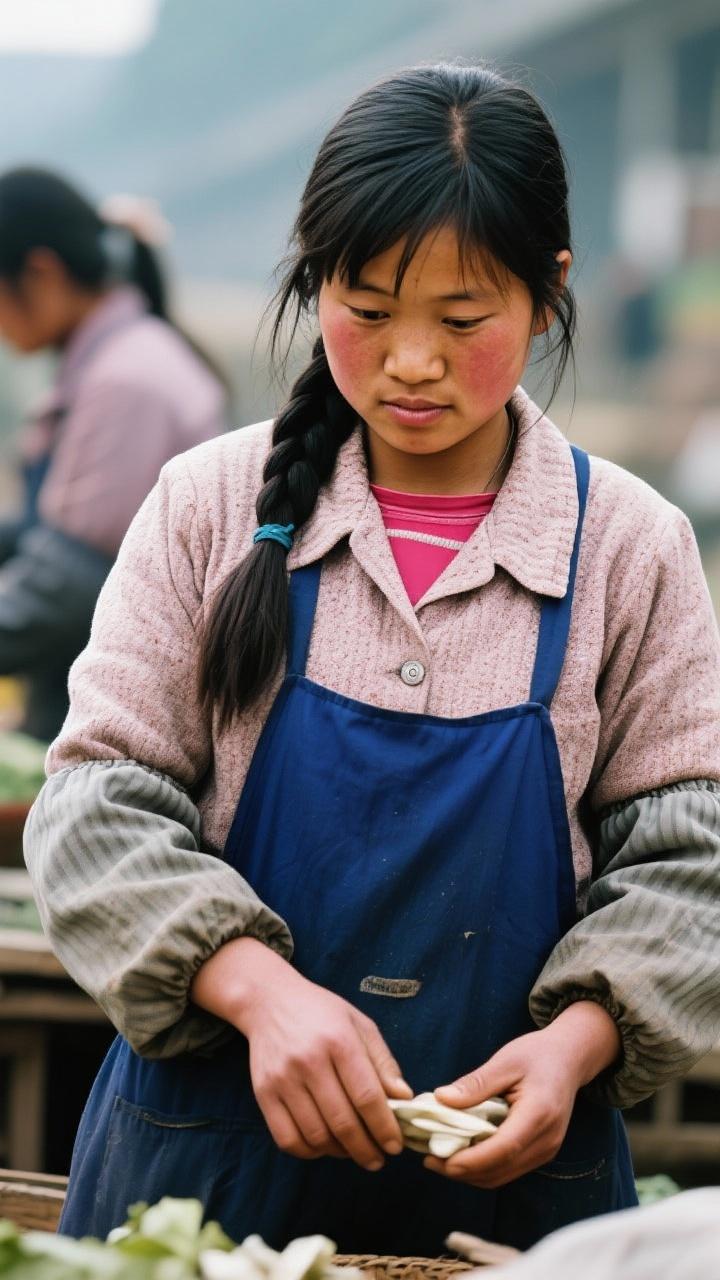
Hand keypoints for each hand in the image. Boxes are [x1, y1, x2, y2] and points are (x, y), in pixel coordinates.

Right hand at [190, 937, 410, 1168]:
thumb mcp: (360, 1024)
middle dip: (366, 1150)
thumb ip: (383, 1062)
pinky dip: (309, 1152)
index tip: (396, 1146)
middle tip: (378, 1159)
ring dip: (340, 1153)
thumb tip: (404, 1099)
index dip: (385, 1128)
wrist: (270, 1001)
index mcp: (339, 1041)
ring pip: (316, 1135)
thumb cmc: (322, 1013)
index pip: (367, 1097)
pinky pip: (287, 1139)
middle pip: (343, 1122)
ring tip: (354, 1151)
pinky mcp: (263, 1094)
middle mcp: (309, 1061)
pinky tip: (324, 1145)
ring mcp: (283, 1079)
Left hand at [424, 1002, 620, 1187]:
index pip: (503, 1148)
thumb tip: (441, 1099)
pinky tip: (461, 1154)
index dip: (469, 1159)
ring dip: (469, 1173)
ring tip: (438, 1158)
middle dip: (461, 1171)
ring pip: (502, 1175)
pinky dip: (482, 1167)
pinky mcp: (540, 1153)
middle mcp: (546, 1140)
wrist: (570, 1059)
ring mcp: (546, 1151)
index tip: (438, 1158)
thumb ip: (476, 1083)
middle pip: (499, 1169)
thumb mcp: (505, 1060)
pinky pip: (508, 1169)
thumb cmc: (538, 1054)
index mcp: (539, 1114)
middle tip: (428, 1158)